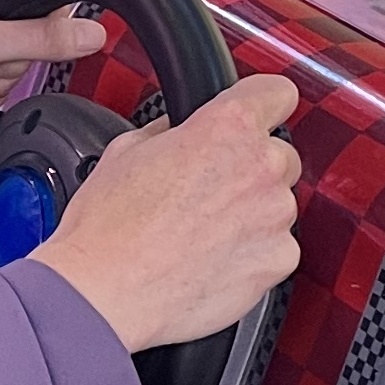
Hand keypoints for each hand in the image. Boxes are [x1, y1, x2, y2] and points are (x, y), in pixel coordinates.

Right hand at [28, 76, 303, 352]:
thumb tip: (178, 133)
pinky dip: (254, 254)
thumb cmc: (108, 229)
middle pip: (280, 155)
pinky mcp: (276, 261)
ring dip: (252, 214)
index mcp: (226, 127)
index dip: (262, 103)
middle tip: (208, 191)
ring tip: (203, 234)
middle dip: (251, 169)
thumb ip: (170, 133)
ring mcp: (273, 216)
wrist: (105, 293)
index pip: (276, 92)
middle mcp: (260, 167)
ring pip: (277, 205)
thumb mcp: (125, 151)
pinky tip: (213, 260)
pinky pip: (277, 249)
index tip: (256, 116)